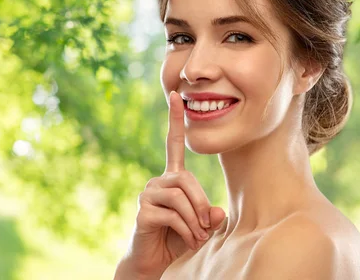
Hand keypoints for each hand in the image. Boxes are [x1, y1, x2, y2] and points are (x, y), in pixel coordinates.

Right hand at [115, 91, 225, 279]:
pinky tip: (187, 239)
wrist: (155, 264)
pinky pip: (172, 214)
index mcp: (172, 178)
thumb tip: (217, 212)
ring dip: (194, 220)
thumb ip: (211, 216)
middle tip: (206, 227)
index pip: (173, 145)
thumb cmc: (180, 240)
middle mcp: (158, 182)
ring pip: (179, 196)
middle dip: (201, 204)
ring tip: (197, 236)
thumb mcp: (202, 225)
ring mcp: (147, 195)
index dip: (174, 120)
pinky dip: (186, 229)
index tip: (176, 96)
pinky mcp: (142, 212)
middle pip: (186, 180)